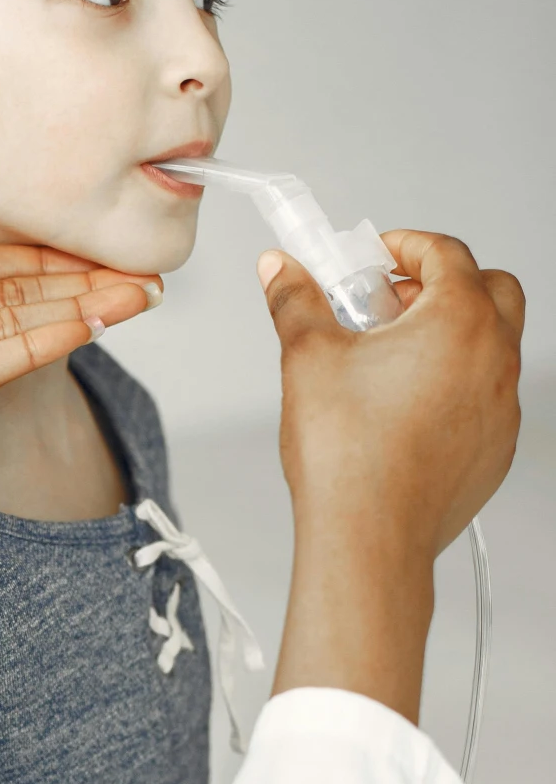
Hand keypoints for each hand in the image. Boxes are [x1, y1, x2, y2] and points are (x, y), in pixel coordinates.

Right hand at [269, 230, 522, 720]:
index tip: (372, 258)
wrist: (370, 536)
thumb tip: (280, 269)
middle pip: (491, 288)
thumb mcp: (307, 356)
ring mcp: (503, 406)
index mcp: (459, 320)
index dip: (404, 246)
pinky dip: (456, 384)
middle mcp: (495, 358)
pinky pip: (486, 396)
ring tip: (389, 358)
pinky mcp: (497, 448)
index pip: (445, 252)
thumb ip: (296, 300)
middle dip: (443, 283)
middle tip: (389, 301)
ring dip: (450, 335)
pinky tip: (404, 408)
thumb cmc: (348, 454)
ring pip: (492, 345)